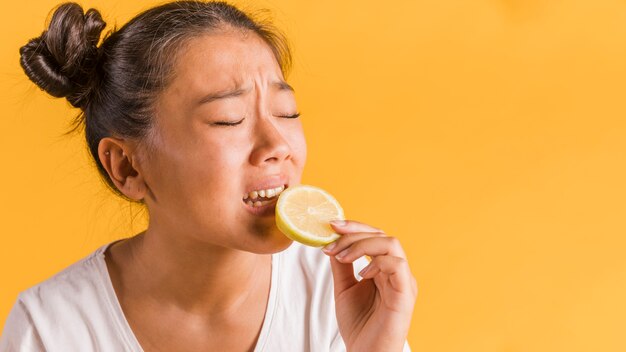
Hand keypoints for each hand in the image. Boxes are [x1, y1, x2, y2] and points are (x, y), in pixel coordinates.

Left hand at [322, 220, 416, 351]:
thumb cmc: (359, 325)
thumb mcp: (344, 288)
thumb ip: (341, 265)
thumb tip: (331, 241)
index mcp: (384, 268)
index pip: (375, 235)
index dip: (355, 226)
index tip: (331, 225)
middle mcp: (397, 271)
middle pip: (382, 235)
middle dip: (355, 232)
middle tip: (332, 240)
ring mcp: (403, 281)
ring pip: (391, 243)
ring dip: (362, 245)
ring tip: (343, 256)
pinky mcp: (405, 294)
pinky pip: (397, 265)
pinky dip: (376, 263)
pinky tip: (361, 274)